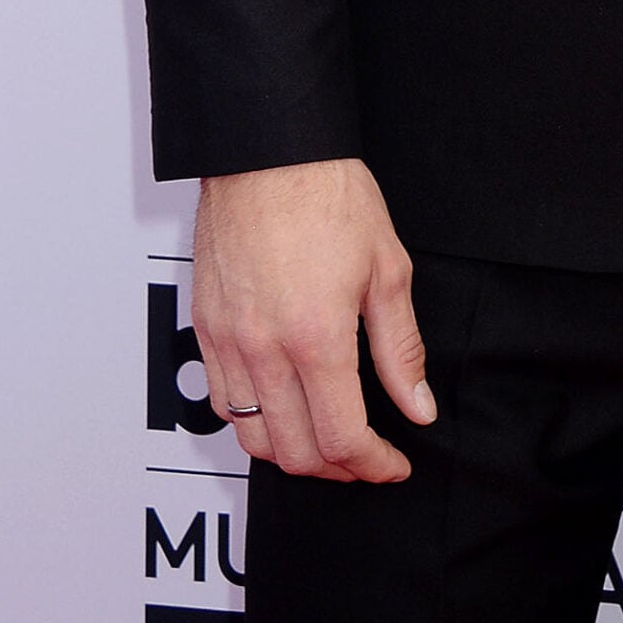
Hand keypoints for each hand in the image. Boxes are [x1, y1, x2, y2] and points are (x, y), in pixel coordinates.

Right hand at [192, 158, 433, 483]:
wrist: (268, 153)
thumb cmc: (331, 198)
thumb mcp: (387, 270)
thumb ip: (400, 349)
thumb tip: (417, 408)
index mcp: (316, 338)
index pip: (342, 438)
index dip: (374, 464)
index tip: (394, 464)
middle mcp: (263, 350)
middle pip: (294, 453)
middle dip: (337, 469)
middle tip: (368, 458)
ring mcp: (227, 343)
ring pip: (251, 440)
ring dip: (293, 454)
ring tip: (328, 441)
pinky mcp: (204, 329)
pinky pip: (222, 403)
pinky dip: (255, 424)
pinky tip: (285, 408)